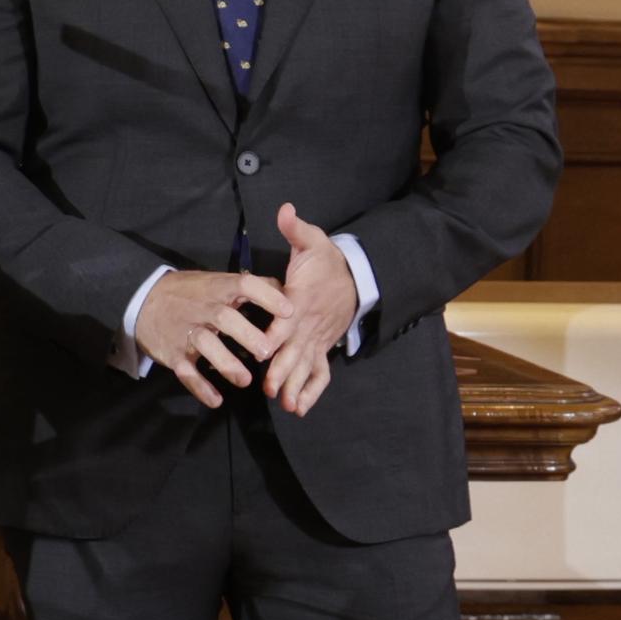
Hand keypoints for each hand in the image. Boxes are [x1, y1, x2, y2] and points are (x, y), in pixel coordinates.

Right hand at [130, 266, 277, 405]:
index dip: (267, 296)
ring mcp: (186, 332)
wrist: (143, 301)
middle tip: (268, 352)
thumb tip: (289, 292)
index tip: (289, 311)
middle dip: (247, 335)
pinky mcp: (173, 353)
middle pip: (225, 318)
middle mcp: (202, 308)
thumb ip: (251, 287)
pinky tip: (216, 400)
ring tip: (245, 380)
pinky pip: (186, 372)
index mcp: (217, 288)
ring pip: (206, 346)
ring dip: (227, 364)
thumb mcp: (217, 281)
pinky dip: (200, 387)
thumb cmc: (191, 293)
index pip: (244, 285)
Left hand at [256, 207, 356, 413]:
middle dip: (283, 371)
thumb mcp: (312, 241)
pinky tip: (299, 409)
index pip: (287, 320)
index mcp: (301, 301)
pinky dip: (312, 392)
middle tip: (272, 390)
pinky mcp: (322, 349)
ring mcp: (317, 340)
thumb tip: (285, 210)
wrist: (356, 278)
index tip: (264, 350)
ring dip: (297, 387)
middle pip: (295, 351)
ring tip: (287, 405)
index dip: (276, 335)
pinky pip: (320, 374)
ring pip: (307, 367)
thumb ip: (295, 229)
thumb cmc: (327, 261)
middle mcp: (308, 325)